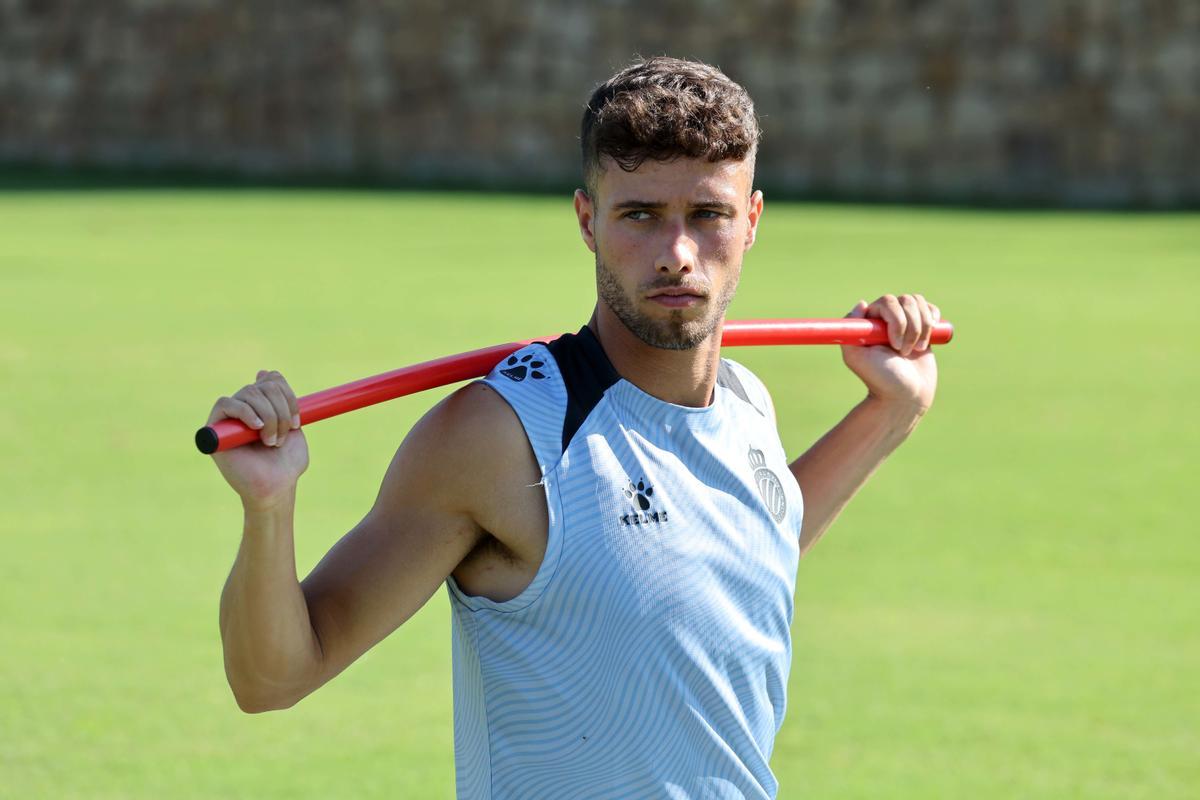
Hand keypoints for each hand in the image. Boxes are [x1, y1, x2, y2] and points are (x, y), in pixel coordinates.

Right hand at [206, 370, 308, 509]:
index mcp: (263, 407)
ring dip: (270, 416)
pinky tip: (257, 429)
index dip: (287, 394)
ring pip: (249, 393)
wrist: (276, 489)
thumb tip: (263, 372)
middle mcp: (245, 409)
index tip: (299, 421)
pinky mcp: (214, 429)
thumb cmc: (286, 464)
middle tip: (285, 434)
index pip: (271, 379)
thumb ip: (284, 401)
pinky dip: (247, 412)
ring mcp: (229, 419)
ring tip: (272, 441)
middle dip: (281, 409)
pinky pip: (226, 403)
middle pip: (262, 385)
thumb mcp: (292, 426)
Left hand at [841, 294, 940, 414]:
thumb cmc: (881, 378)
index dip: (895, 320)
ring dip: (921, 329)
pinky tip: (927, 340)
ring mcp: (905, 321)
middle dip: (910, 327)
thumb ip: (850, 330)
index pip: (886, 302)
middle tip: (903, 352)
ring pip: (918, 303)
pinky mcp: (922, 327)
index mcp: (869, 322)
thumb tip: (862, 303)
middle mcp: (885, 319)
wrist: (906, 395)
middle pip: (905, 300)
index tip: (893, 345)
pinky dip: (932, 321)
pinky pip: (930, 308)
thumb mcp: (857, 357)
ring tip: (914, 350)